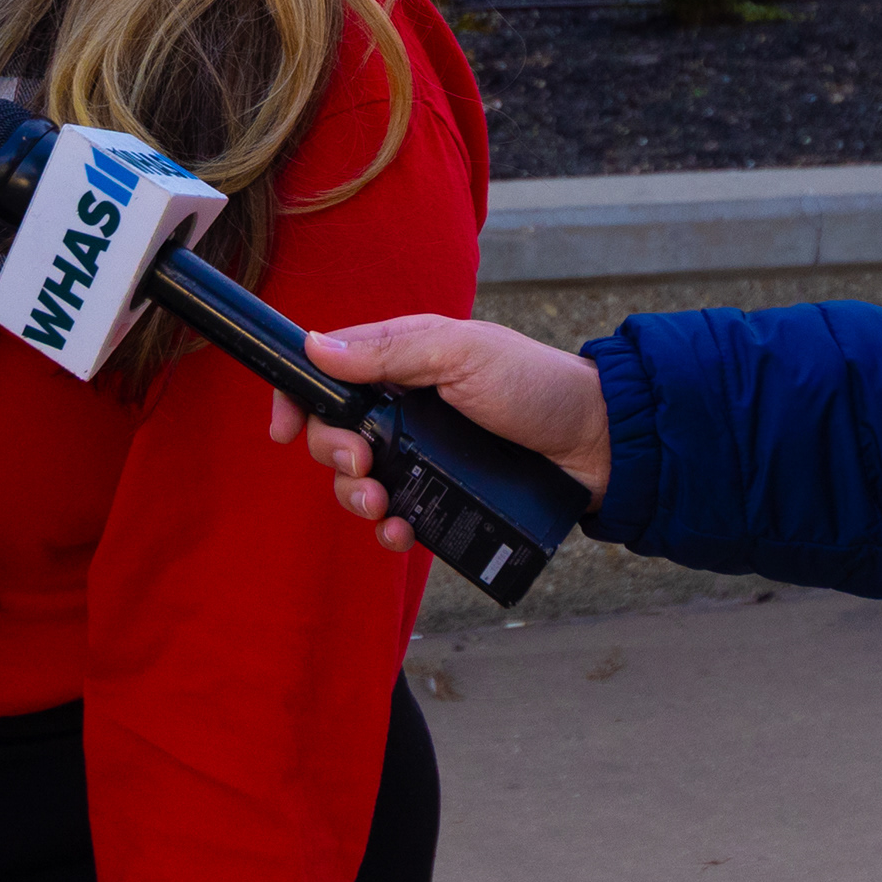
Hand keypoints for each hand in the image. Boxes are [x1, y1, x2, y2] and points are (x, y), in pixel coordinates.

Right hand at [267, 315, 609, 553]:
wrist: (597, 443)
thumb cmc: (536, 384)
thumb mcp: (460, 354)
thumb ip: (390, 352)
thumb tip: (316, 347)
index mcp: (404, 358)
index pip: (329, 371)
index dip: (298, 397)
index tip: (284, 430)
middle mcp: (406, 405)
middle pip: (336, 432)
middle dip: (334, 455)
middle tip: (361, 466)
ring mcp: (423, 452)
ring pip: (361, 479)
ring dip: (356, 496)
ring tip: (380, 506)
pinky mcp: (443, 492)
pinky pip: (399, 514)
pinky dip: (390, 528)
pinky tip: (400, 533)